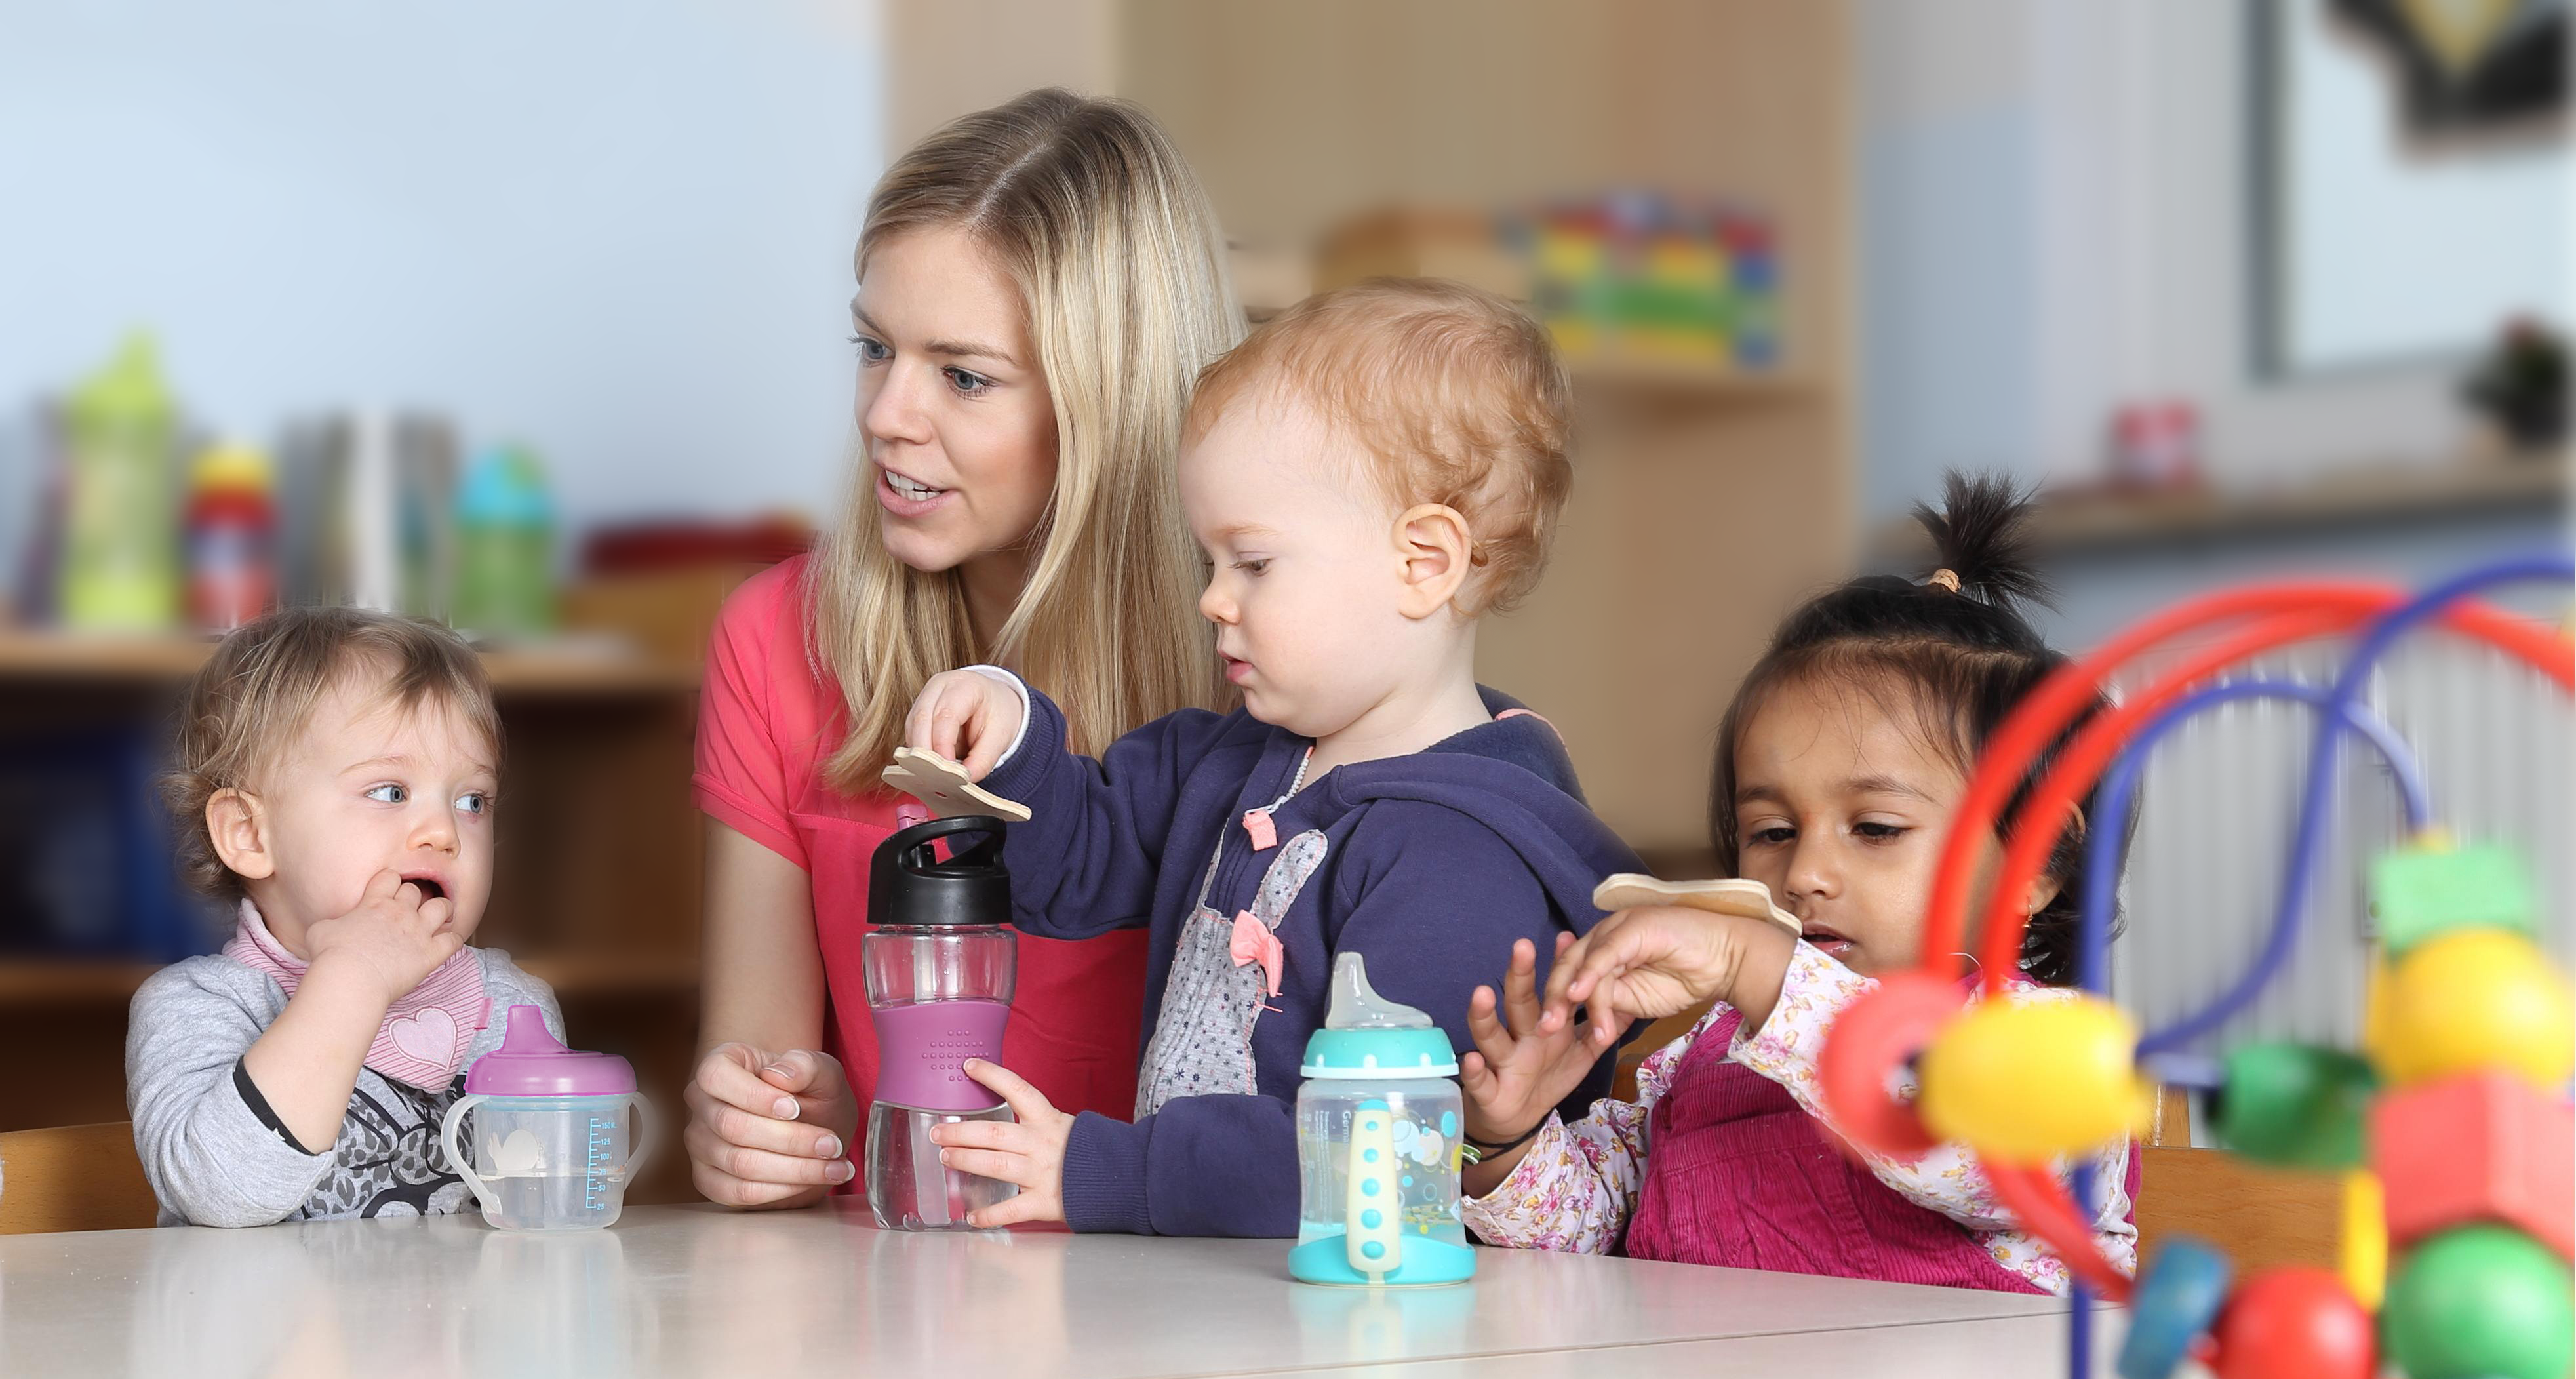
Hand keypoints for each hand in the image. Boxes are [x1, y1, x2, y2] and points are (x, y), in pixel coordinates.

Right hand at [304, 868, 463, 1004]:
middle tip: (406, 912)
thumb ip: (333, 922)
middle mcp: (400, 912)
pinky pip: (454, 940)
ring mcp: (418, 931)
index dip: (389, 883)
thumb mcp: (321, 929)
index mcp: (374, 902)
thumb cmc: (330, 955)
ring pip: (442, 907)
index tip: (386, 893)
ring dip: (440, 911)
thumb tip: (332, 927)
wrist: (350, 978)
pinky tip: (446, 944)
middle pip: (415, 891)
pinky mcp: (431, 953)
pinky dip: (452, 940)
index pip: (390, 877)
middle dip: (411, 899)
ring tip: (434, 920)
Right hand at [685, 1044, 860, 1208]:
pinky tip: (811, 1181)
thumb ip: (806, 1065)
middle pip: (732, 1126)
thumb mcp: (822, 1071)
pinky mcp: (710, 1180)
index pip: (717, 1076)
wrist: (813, 1125)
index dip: (755, 1096)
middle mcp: (702, 1103)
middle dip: (790, 1139)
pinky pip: (739, 1192)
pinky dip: (780, 1190)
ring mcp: (700, 1144)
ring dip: (794, 1169)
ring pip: (740, 1163)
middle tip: (831, 1145)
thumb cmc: (811, 1092)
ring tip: (834, 1167)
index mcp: (720, 1064)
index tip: (795, 1108)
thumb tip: (779, 1075)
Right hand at [904, 670, 1024, 781]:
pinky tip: (928, 768)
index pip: (945, 716)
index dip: (942, 746)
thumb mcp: (1000, 736)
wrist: (996, 701)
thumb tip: (963, 780)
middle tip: (933, 779)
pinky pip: (911, 733)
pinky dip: (918, 752)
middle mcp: (940, 686)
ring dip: (919, 754)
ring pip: (912, 727)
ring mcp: (925, 696)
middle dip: (925, 752)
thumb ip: (983, 760)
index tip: (947, 773)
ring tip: (931, 777)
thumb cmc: (998, 714)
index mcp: (965, 685)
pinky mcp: (918, 711)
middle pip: (921, 719)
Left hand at [926, 1059, 1071, 1227]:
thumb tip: (995, 1117)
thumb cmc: (1085, 1151)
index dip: (992, 1076)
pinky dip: (988, 1214)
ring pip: (996, 1165)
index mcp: (1047, 1119)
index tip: (968, 1066)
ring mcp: (1042, 1173)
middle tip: (938, 1132)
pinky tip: (970, 1216)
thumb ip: (1033, 1122)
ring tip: (945, 1158)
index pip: (1017, 1089)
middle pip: (994, 1133)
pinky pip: (1011, 1209)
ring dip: (966, 1161)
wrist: (1120, 1178)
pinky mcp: (1045, 1202)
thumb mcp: (1062, 1125)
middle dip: (960, 1132)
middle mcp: (1041, 1144)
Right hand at [1460, 934, 1627, 1146]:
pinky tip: (1471, 1059)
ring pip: (1490, 1034)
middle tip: (1522, 946)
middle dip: (1520, 975)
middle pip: (1518, 1002)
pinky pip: (1479, 1080)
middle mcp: (1519, 1035)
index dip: (1558, 966)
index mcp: (1542, 1024)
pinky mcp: (1487, 1089)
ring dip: (1484, 1015)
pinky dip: (1474, 1071)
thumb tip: (1627, 1000)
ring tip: (1482, 992)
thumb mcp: (1579, 1053)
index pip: (1550, 990)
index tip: (1567, 937)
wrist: (1519, 1118)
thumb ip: (1597, 1027)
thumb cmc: (1549, 1076)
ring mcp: (1501, 1060)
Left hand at [1549, 904, 1797, 1033]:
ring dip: (1576, 999)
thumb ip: (1612, 1002)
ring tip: (1571, 1029)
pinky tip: (1580, 996)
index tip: (1546, 1032)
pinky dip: (1591, 975)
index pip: (1570, 975)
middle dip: (1554, 1000)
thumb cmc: (1686, 977)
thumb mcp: (1638, 1000)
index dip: (1557, 1001)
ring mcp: (1617, 929)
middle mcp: (1605, 937)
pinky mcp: (1632, 928)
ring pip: (1583, 963)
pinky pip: (1605, 954)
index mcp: (1603, 952)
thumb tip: (1589, 1018)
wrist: (1725, 960)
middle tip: (1546, 1030)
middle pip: (1568, 967)